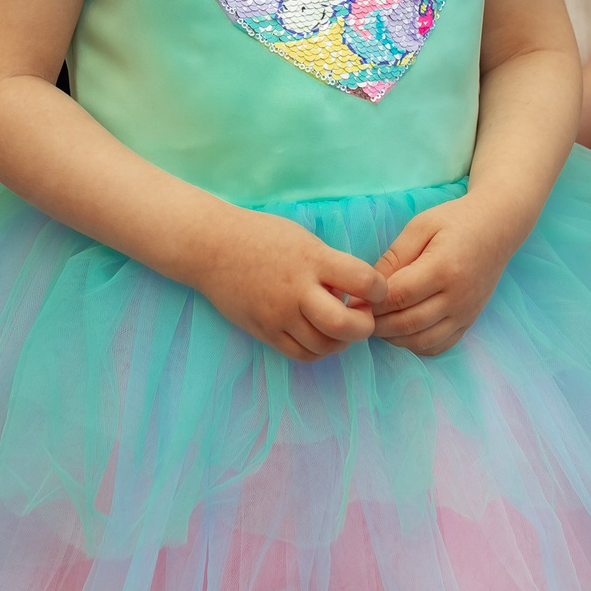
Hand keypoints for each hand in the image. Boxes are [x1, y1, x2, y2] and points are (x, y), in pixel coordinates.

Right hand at [188, 206, 385, 362]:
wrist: (211, 248)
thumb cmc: (262, 237)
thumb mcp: (303, 240)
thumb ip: (330, 265)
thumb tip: (355, 294)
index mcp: (312, 260)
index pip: (363, 281)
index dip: (379, 290)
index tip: (375, 289)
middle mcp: (297, 291)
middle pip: (344, 325)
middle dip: (364, 326)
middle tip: (361, 315)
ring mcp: (278, 315)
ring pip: (325, 346)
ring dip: (341, 340)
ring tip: (338, 324)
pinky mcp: (265, 332)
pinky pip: (301, 354)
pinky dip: (318, 349)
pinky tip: (318, 334)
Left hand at [371, 196, 532, 356]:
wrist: (497, 228)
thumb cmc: (455, 221)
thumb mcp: (421, 226)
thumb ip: (395, 256)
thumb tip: (370, 286)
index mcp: (444, 268)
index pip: (398, 296)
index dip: (372, 302)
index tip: (356, 298)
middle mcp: (458, 297)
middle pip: (407, 323)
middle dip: (377, 323)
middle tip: (360, 314)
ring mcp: (466, 313)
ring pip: (421, 341)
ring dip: (393, 337)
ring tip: (378, 323)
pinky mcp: (470, 321)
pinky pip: (439, 346)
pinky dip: (415, 345)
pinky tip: (402, 331)